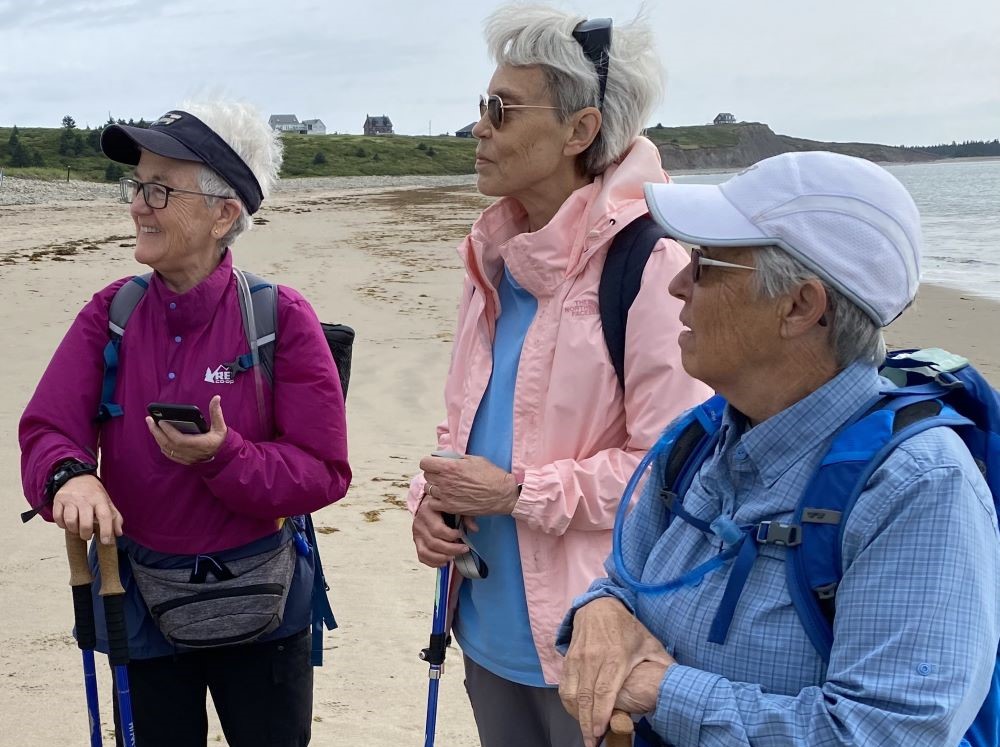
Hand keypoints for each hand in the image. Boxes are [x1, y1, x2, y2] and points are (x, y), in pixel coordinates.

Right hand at [53, 474, 123, 544]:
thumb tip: (118, 533)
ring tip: (77, 529)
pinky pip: (57, 518)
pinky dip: (62, 525)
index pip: (104, 516)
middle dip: (86, 534)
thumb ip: (114, 517)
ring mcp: (70, 500)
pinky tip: (67, 523)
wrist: (75, 477)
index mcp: (99, 499)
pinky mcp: (58, 501)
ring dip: (73, 530)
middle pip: (85, 523)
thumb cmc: (93, 493)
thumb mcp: (107, 502)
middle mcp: (85, 499)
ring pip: (70, 522)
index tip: (106, 542)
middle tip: (87, 535)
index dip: (106, 530)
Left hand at [147, 395, 227, 464]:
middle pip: (168, 444)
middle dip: (157, 432)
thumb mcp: (220, 426)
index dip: (169, 431)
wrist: (223, 456)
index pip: (180, 440)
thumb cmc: (220, 440)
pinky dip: (161, 445)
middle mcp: (191, 454)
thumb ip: (216, 412)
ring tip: (151, 425)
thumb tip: (216, 398)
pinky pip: (169, 454)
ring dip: (157, 437)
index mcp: (200, 445)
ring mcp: (186, 458)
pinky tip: (158, 436)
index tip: (161, 421)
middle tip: (149, 420)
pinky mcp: (184, 461)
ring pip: (166, 449)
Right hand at [411, 499, 470, 567]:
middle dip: (451, 549)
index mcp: (428, 511)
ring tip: (454, 557)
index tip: (462, 535)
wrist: (429, 505)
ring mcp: (416, 535)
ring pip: (426, 552)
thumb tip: (474, 529)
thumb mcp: (455, 506)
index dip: (451, 535)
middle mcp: (419, 524)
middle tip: (464, 549)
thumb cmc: (444, 507)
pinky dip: (433, 562)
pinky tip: (445, 562)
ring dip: (441, 558)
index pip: (437, 529)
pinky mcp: (417, 543)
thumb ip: (465, 516)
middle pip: (433, 542)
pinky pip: (422, 557)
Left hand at [418, 453, 518, 516]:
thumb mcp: (473, 459)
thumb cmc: (491, 475)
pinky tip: (446, 498)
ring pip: (428, 489)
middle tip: (443, 475)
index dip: (430, 462)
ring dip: (435, 487)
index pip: (425, 462)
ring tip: (445, 487)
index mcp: (450, 466)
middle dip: (433, 473)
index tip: (435, 464)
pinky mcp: (450, 508)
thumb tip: (444, 458)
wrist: (502, 494)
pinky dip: (437, 501)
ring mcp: (446, 496)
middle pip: (426, 475)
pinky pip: (433, 504)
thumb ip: (455, 458)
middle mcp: (445, 481)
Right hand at [559, 597, 674, 746]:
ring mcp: (578, 658)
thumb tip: (680, 680)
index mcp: (616, 657)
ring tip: (585, 731)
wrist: (599, 606)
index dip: (600, 714)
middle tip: (590, 742)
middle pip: (586, 697)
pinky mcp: (569, 658)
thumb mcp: (650, 643)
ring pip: (572, 693)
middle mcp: (594, 658)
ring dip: (577, 716)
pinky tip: (577, 714)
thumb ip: (664, 663)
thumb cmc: (627, 628)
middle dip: (586, 723)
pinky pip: (564, 685)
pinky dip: (568, 703)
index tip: (599, 732)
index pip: (605, 691)